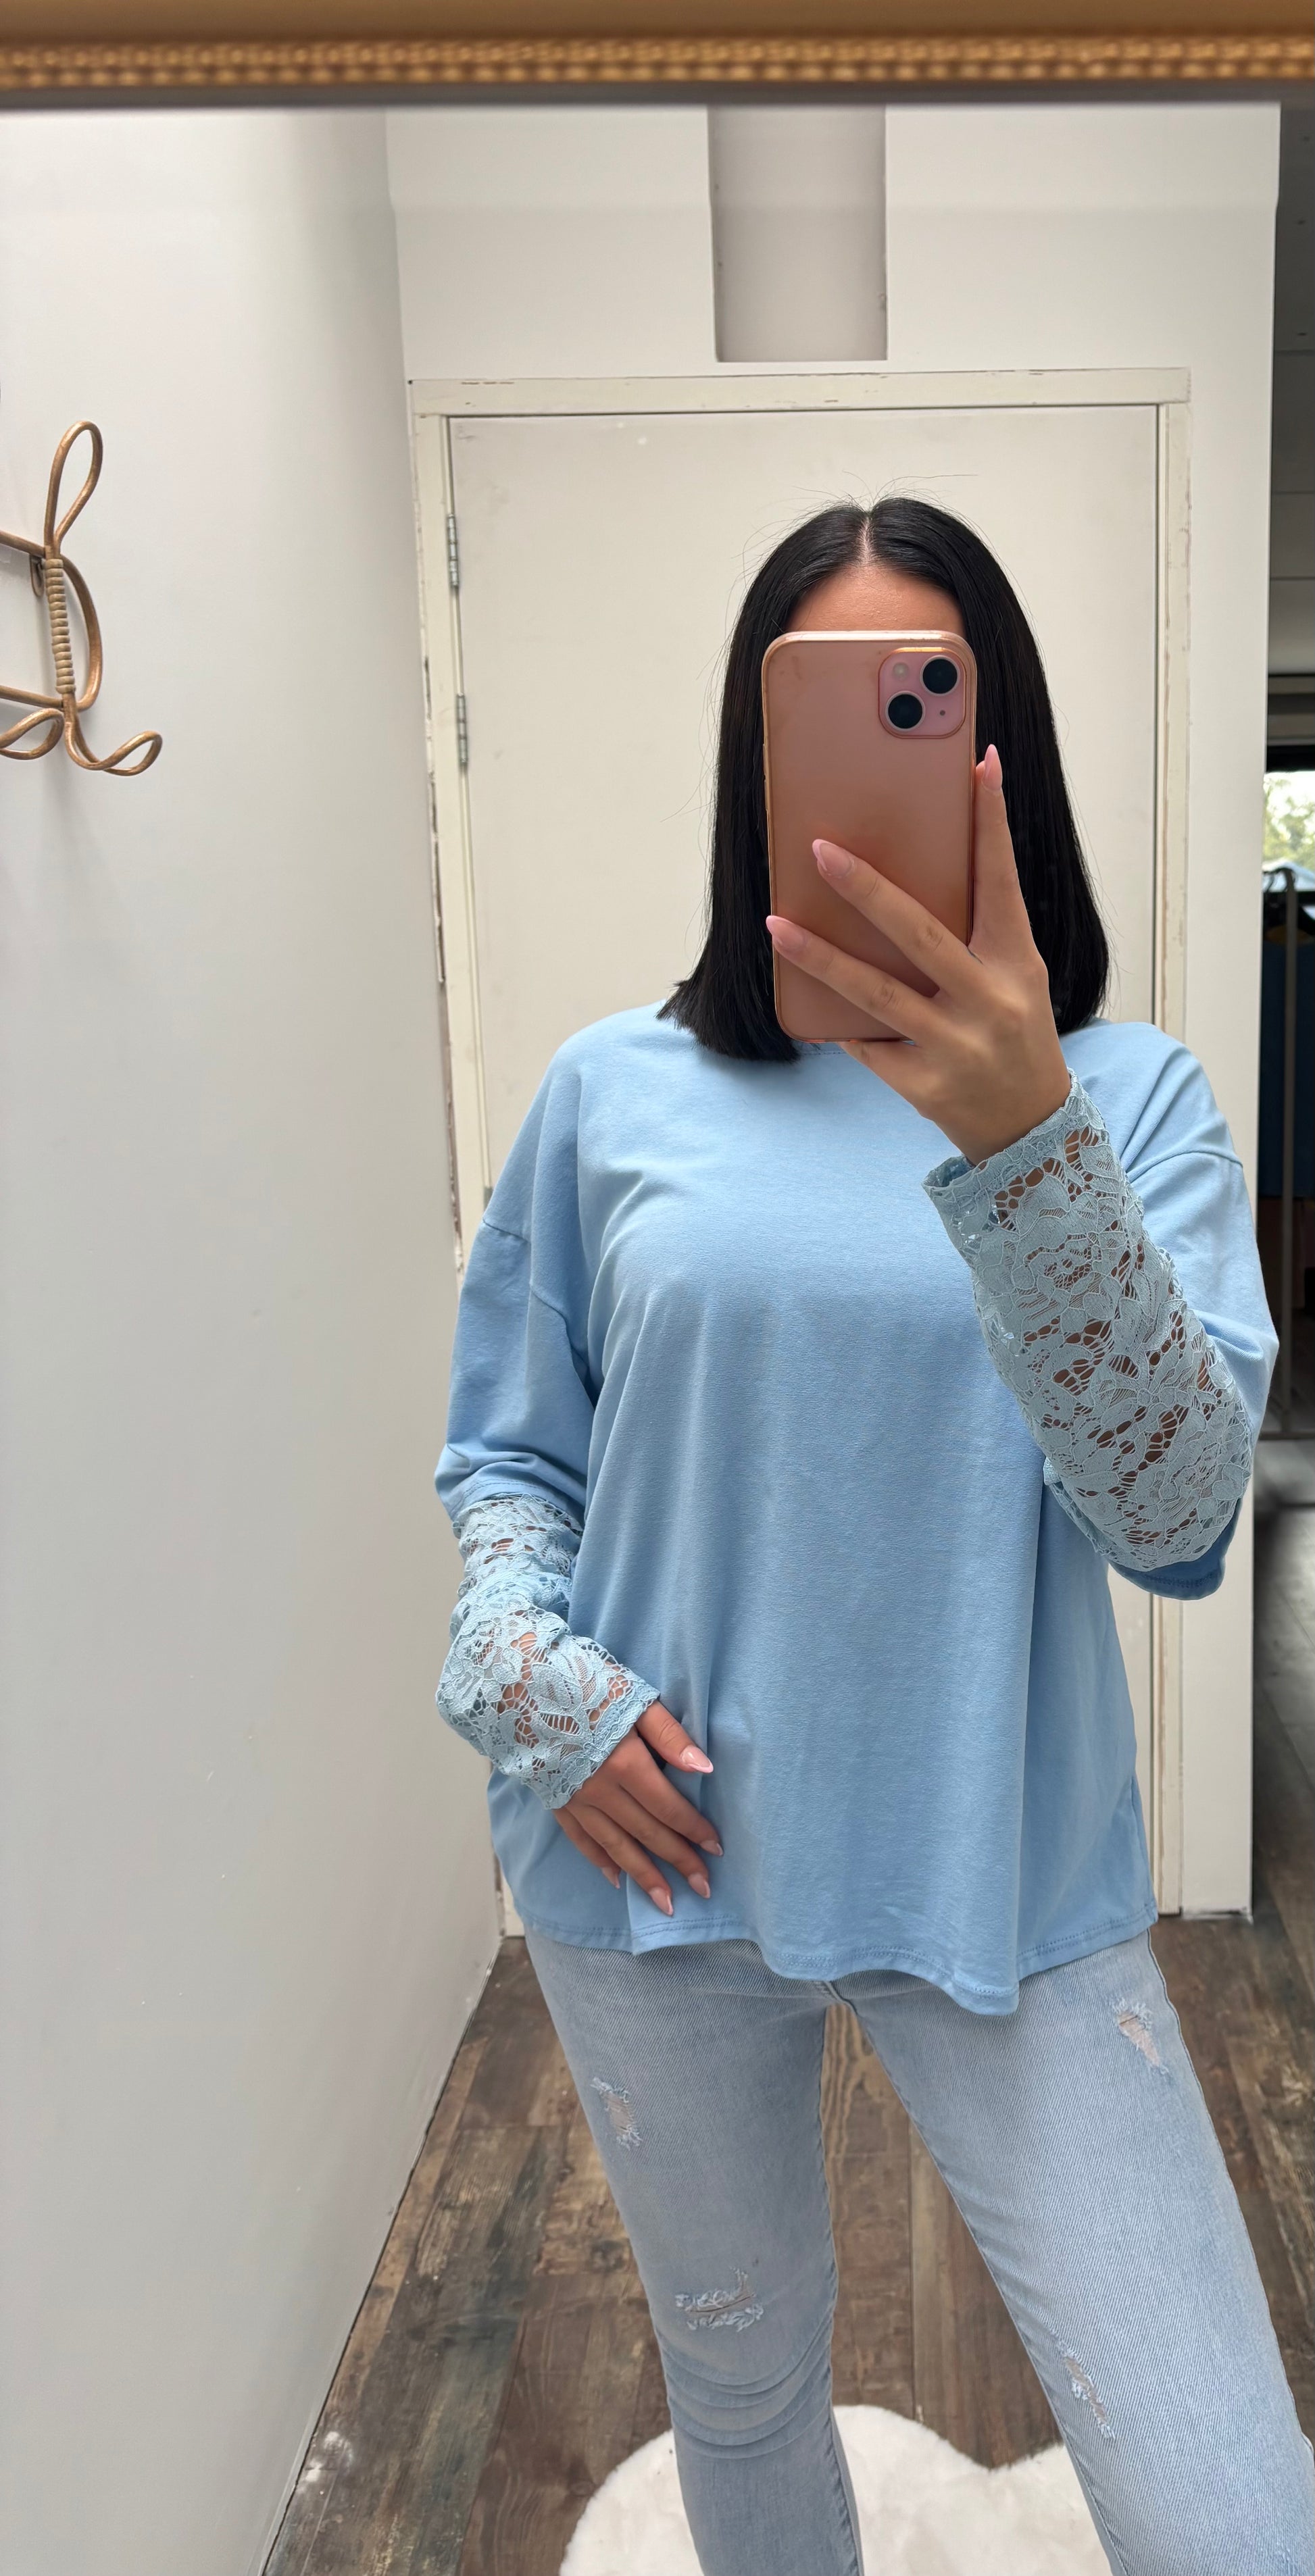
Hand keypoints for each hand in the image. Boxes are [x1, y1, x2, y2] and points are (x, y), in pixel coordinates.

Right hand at [554, 1700, 721, 1916]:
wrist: (514, 1683)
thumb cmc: (580, 1682)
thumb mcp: (633, 1698)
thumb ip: (669, 1735)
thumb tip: (705, 1769)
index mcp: (626, 1764)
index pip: (669, 1807)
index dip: (694, 1829)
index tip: (717, 1850)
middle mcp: (602, 1791)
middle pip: (647, 1833)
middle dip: (678, 1861)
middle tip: (704, 1888)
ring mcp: (576, 1799)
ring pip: (615, 1846)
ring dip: (643, 1875)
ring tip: (665, 1903)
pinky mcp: (554, 1799)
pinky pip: (580, 1839)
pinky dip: (599, 1861)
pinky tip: (615, 1879)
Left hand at [765, 744, 1071, 1165]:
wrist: (1030, 1130)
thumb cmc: (1012, 1036)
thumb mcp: (1016, 980)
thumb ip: (974, 934)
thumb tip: (910, 872)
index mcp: (1019, 964)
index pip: (1002, 882)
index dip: (992, 823)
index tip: (978, 766)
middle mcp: (991, 1002)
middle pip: (920, 934)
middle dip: (866, 889)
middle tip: (819, 850)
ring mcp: (956, 1046)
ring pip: (875, 992)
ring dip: (820, 956)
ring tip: (775, 923)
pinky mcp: (924, 1085)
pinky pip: (866, 1043)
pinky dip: (837, 1020)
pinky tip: (806, 1000)